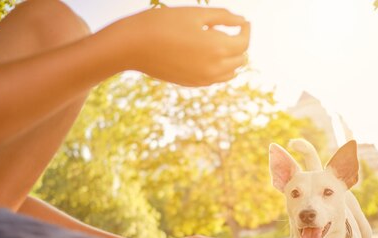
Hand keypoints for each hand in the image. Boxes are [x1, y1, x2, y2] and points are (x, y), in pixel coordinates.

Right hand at [110, 7, 249, 85]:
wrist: (132, 46)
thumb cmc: (162, 23)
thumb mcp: (195, 14)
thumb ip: (223, 17)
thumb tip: (242, 21)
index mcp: (217, 47)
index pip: (244, 42)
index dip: (245, 30)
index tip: (242, 21)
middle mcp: (214, 68)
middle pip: (241, 59)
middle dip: (240, 43)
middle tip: (232, 30)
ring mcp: (203, 79)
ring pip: (230, 73)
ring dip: (232, 59)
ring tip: (223, 43)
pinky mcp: (192, 84)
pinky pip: (216, 79)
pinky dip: (220, 69)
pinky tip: (209, 56)